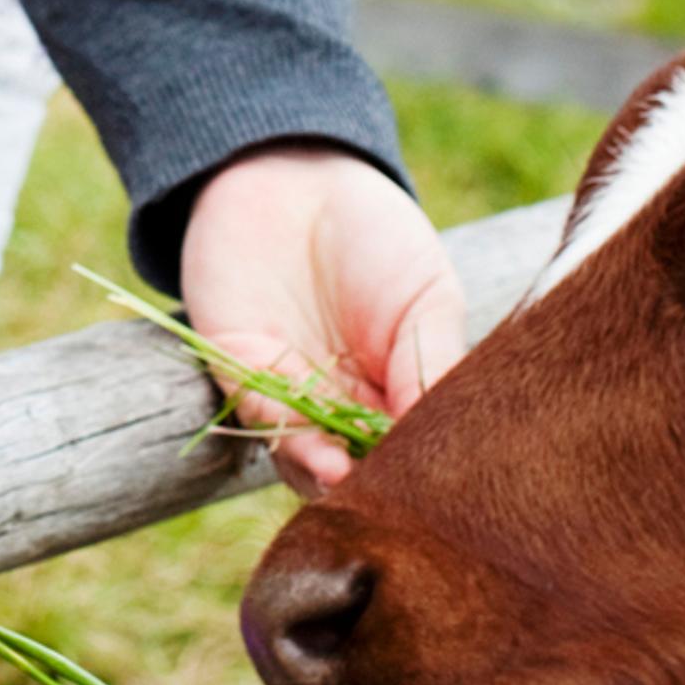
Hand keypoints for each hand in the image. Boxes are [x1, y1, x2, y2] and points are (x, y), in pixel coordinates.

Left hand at [178, 142, 466, 494]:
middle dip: (379, 496)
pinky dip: (291, 443)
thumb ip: (436, 363)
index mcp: (394, 395)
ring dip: (332, 484)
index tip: (449, 503)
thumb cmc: (375, 232)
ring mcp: (288, 396)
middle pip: (360, 475)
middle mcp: (339, 409)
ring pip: (307, 464)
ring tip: (360, 489)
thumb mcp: (429, 295)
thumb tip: (446, 439)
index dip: (429, 483)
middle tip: (402, 514)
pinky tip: (324, 458)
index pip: (414, 455)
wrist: (292, 170)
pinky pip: (261, 420)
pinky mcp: (236, 372)